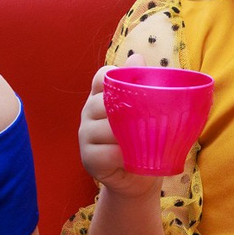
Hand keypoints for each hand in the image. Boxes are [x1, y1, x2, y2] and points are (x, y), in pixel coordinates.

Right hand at [78, 67, 160, 200]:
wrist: (140, 177)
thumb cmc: (144, 139)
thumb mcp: (146, 112)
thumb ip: (143, 87)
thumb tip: (137, 57)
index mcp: (102, 96)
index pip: (101, 77)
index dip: (113, 77)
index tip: (133, 87)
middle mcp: (89, 112)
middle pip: (102, 102)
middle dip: (125, 110)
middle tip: (148, 118)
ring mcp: (85, 136)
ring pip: (102, 128)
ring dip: (125, 134)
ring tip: (143, 139)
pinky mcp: (88, 158)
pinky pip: (104, 153)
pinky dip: (120, 155)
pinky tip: (132, 158)